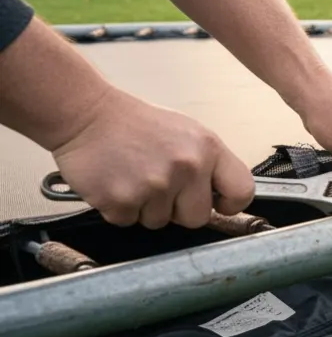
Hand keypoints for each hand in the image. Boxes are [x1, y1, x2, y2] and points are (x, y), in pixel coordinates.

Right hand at [51, 90, 254, 228]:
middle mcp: (186, 167)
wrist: (86, 114)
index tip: (219, 204)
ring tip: (133, 176)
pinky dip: (120, 208)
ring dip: (146, 207)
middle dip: (179, 210)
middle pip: (197, 218)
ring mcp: (155, 185)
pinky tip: (116, 182)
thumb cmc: (135, 124)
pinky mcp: (122, 200)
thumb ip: (209, 164)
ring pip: (160, 222)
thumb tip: (224, 197)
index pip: (241, 190)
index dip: (231, 204)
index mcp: (208, 148)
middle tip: (159, 185)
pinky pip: (128, 221)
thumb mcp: (186, 134)